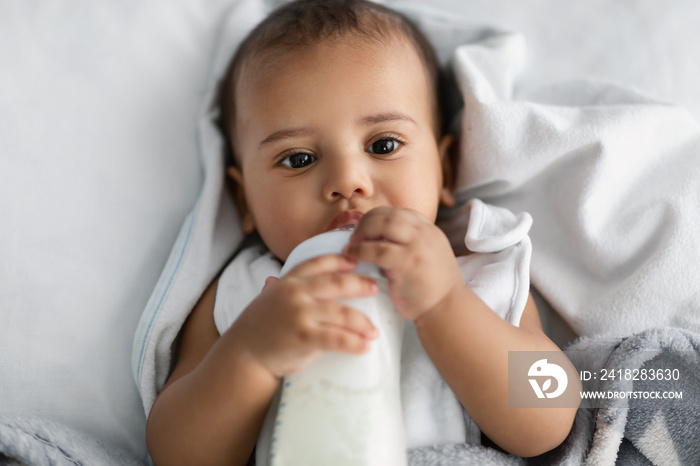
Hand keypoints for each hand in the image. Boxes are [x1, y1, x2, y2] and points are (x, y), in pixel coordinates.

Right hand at [230, 254, 378, 377]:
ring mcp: (300, 314)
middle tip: (375, 289)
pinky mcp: (305, 337)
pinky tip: (365, 347)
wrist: (243, 356)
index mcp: (288, 282)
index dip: (339, 260)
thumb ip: (274, 290)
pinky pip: (338, 338)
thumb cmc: (256, 330)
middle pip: (337, 283)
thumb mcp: (264, 302)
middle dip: (360, 284)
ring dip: (363, 322)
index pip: (317, 263)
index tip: (355, 261)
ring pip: (343, 314)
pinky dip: (355, 343)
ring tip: (374, 331)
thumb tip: (272, 279)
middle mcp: (295, 293)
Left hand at [343, 207, 462, 321]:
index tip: (365, 230)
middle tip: (354, 237)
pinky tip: (352, 256)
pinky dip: (360, 251)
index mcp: (429, 230)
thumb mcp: (426, 255)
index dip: (377, 218)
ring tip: (351, 245)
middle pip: (388, 215)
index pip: (398, 212)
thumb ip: (408, 243)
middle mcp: (424, 233)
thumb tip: (375, 238)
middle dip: (366, 222)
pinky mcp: (407, 262)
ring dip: (361, 232)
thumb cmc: (432, 288)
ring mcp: (417, 246)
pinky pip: (377, 249)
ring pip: (382, 225)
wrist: (447, 309)